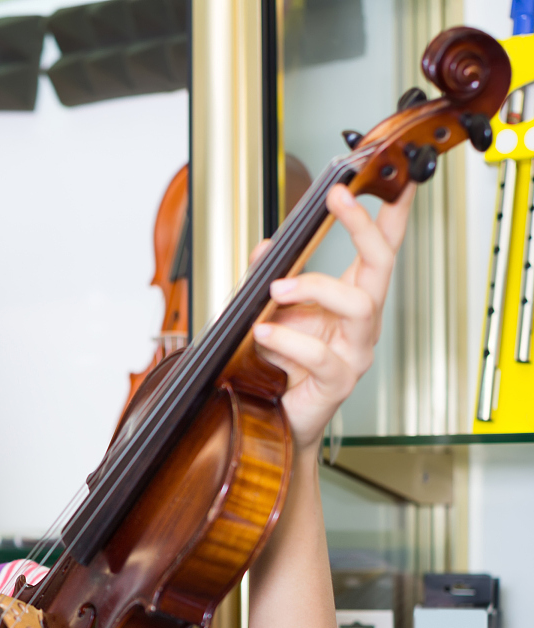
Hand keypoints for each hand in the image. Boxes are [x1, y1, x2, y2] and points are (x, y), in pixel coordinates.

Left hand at [250, 182, 415, 453]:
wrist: (274, 418)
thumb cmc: (277, 365)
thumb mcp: (268, 311)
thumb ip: (267, 278)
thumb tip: (266, 247)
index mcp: (352, 299)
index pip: (381, 249)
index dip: (392, 214)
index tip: (394, 178)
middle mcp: (361, 322)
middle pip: (381, 264)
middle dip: (363, 226)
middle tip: (337, 199)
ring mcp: (355, 351)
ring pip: (358, 305)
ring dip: (314, 287)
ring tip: (275, 290)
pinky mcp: (338, 381)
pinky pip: (320, 354)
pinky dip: (287, 340)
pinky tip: (264, 334)